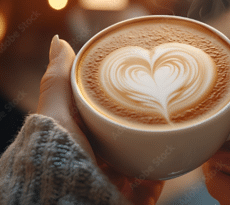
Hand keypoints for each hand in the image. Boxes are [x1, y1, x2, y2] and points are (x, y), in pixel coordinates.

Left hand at [37, 35, 163, 204]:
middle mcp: (95, 162)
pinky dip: (163, 175)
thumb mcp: (56, 112)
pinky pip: (152, 186)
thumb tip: (58, 41)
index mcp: (79, 141)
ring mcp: (114, 183)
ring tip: (171, 129)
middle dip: (139, 124)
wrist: (70, 200)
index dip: (115, 100)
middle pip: (123, 139)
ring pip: (140, 161)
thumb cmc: (58, 157)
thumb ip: (58, 80)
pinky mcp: (130, 200)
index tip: (133, 84)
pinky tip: (173, 162)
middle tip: (158, 105)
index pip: (101, 116)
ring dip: (154, 149)